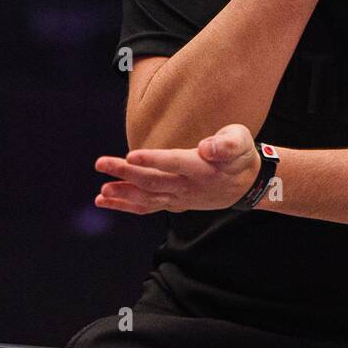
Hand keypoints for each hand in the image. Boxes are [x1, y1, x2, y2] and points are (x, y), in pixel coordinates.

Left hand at [93, 124, 260, 214]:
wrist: (247, 184)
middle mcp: (189, 186)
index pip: (174, 163)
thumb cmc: (240, 155)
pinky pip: (147, 206)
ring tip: (101, 192)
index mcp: (202, 168)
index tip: (131, 155)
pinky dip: (126, 205)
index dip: (153, 160)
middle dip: (125, 173)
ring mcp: (180, 198)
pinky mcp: (174, 203)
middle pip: (153, 181)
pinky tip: (105, 200)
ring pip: (147, 198)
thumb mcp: (240, 141)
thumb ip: (225, 144)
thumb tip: (207, 147)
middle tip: (101, 163)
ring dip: (123, 194)